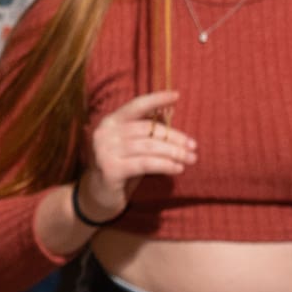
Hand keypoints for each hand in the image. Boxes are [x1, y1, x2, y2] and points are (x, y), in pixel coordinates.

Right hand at [80, 90, 193, 222]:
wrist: (98, 196)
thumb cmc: (121, 167)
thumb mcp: (132, 146)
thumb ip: (145, 131)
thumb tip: (169, 113)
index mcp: (110, 122)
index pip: (135, 106)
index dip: (156, 99)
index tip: (176, 95)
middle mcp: (105, 133)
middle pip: (147, 129)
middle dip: (174, 137)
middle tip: (193, 146)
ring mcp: (105, 151)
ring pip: (148, 147)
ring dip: (174, 153)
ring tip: (190, 159)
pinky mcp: (110, 170)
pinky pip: (145, 164)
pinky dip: (165, 165)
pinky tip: (178, 168)